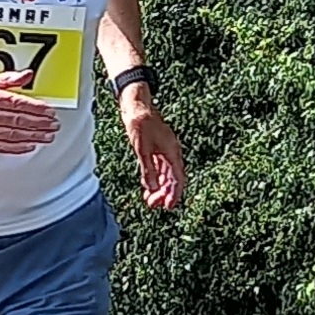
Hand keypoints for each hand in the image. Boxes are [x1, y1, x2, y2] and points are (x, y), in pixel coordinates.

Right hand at [0, 71, 59, 153]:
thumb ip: (7, 79)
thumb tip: (27, 76)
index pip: (17, 103)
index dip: (36, 108)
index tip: (49, 111)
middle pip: (18, 120)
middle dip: (39, 124)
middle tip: (53, 125)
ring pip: (13, 134)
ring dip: (33, 136)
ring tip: (47, 136)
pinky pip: (2, 147)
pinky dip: (18, 147)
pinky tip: (30, 145)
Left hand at [120, 92, 184, 208]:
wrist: (137, 108)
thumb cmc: (141, 125)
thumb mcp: (142, 150)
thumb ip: (148, 169)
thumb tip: (153, 188)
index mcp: (172, 152)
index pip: (177, 178)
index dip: (174, 193)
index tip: (169, 206)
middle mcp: (171, 153)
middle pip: (172, 178)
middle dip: (165, 193)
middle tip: (154, 206)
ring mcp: (164, 151)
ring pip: (166, 174)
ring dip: (159, 188)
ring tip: (150, 201)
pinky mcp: (156, 149)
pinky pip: (159, 168)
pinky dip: (155, 178)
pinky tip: (149, 187)